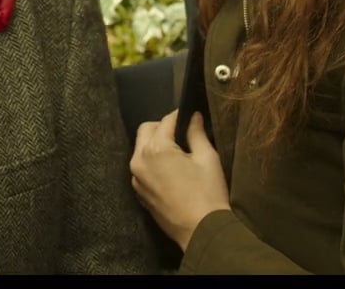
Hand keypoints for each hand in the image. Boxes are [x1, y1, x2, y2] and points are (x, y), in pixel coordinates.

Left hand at [130, 110, 229, 250]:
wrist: (201, 231)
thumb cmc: (208, 193)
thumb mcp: (207, 158)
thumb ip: (197, 133)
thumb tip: (194, 116)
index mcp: (155, 149)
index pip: (165, 121)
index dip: (179, 116)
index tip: (190, 115)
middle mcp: (138, 160)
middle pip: (145, 131)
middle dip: (161, 127)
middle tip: (182, 133)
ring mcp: (136, 178)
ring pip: (140, 149)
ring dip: (154, 144)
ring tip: (176, 152)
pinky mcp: (138, 192)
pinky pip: (141, 168)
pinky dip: (151, 162)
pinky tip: (169, 170)